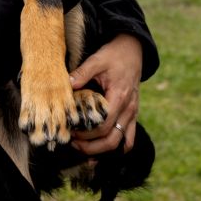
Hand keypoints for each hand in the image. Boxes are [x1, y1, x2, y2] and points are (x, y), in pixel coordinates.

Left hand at [67, 33, 141, 154]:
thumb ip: (82, 73)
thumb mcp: (97, 60)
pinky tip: (102, 150)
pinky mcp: (133, 114)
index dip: (86, 133)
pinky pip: (129, 138)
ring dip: (102, 150)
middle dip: (91, 147)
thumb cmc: (114, 55)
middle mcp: (129, 109)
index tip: (71, 131)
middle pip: (112, 140)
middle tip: (73, 144)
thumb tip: (67, 85)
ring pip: (120, 143)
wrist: (133, 50)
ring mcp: (132, 114)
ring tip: (83, 148)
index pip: (104, 125)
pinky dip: (117, 147)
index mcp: (120, 97)